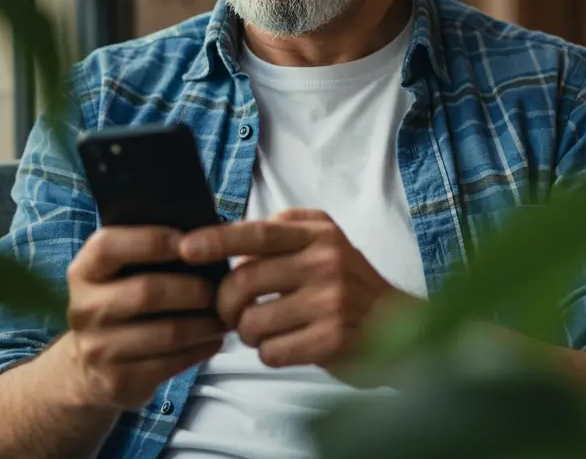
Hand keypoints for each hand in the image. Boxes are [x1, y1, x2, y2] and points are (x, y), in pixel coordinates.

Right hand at [64, 226, 226, 409]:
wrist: (86, 369)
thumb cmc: (118, 302)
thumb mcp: (115, 273)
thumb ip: (144, 250)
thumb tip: (200, 234)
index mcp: (84, 271)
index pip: (109, 247)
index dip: (152, 240)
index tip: (189, 242)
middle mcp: (84, 309)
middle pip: (146, 292)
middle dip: (191, 288)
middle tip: (218, 288)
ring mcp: (98, 350)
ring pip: (166, 333)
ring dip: (203, 324)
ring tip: (224, 316)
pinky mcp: (118, 382)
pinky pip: (170, 364)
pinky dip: (199, 350)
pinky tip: (213, 340)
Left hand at [179, 209, 403, 373]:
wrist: (400, 325)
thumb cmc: (346, 282)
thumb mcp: (323, 241)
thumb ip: (281, 234)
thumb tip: (227, 241)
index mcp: (317, 232)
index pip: (256, 233)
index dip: (217, 239)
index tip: (186, 248)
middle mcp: (324, 261)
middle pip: (245, 281)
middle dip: (224, 303)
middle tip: (227, 312)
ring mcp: (330, 300)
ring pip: (253, 321)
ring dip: (248, 332)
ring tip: (265, 329)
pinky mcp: (332, 339)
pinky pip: (272, 351)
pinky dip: (269, 353)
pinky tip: (286, 345)